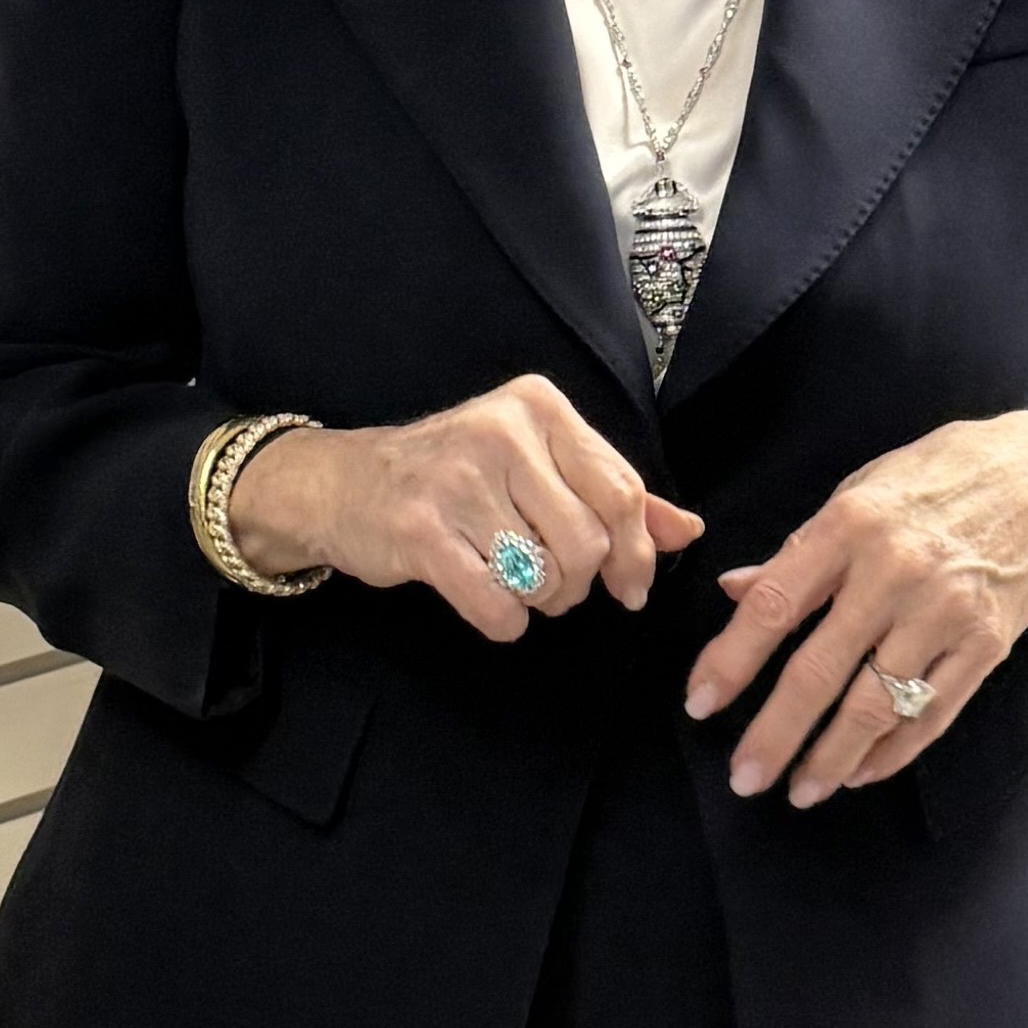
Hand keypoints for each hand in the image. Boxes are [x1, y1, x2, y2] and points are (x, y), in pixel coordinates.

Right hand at [230, 374, 703, 641]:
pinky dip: (502, 620)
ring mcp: (458, 479)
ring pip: (546, 577)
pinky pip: (497, 605)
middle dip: (580, 582)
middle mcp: (501, 432)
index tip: (631, 587)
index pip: (622, 490)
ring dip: (538, 600)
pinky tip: (486, 601)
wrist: (341, 484)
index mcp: (539, 407)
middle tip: (554, 583)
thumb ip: (611, 492)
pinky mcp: (421, 530)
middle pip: (589, 541)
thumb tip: (686, 531)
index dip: (637, 553)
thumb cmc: (452, 475)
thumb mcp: (535, 462)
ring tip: (513, 581)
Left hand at [685, 412, 1027, 808]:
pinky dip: (891, 751)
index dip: (732, 661)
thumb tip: (734, 592)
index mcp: (850, 526)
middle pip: (820, 671)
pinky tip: (859, 771)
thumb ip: (797, 552)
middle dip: (775, 733)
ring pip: (875, 705)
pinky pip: (930, 713)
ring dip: (830, 758)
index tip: (701, 702)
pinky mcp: (986, 644)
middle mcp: (895, 571)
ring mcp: (945, 612)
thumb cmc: (936, 480)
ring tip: (799, 789)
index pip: (775, 605)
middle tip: (744, 776)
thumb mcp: (858, 492)